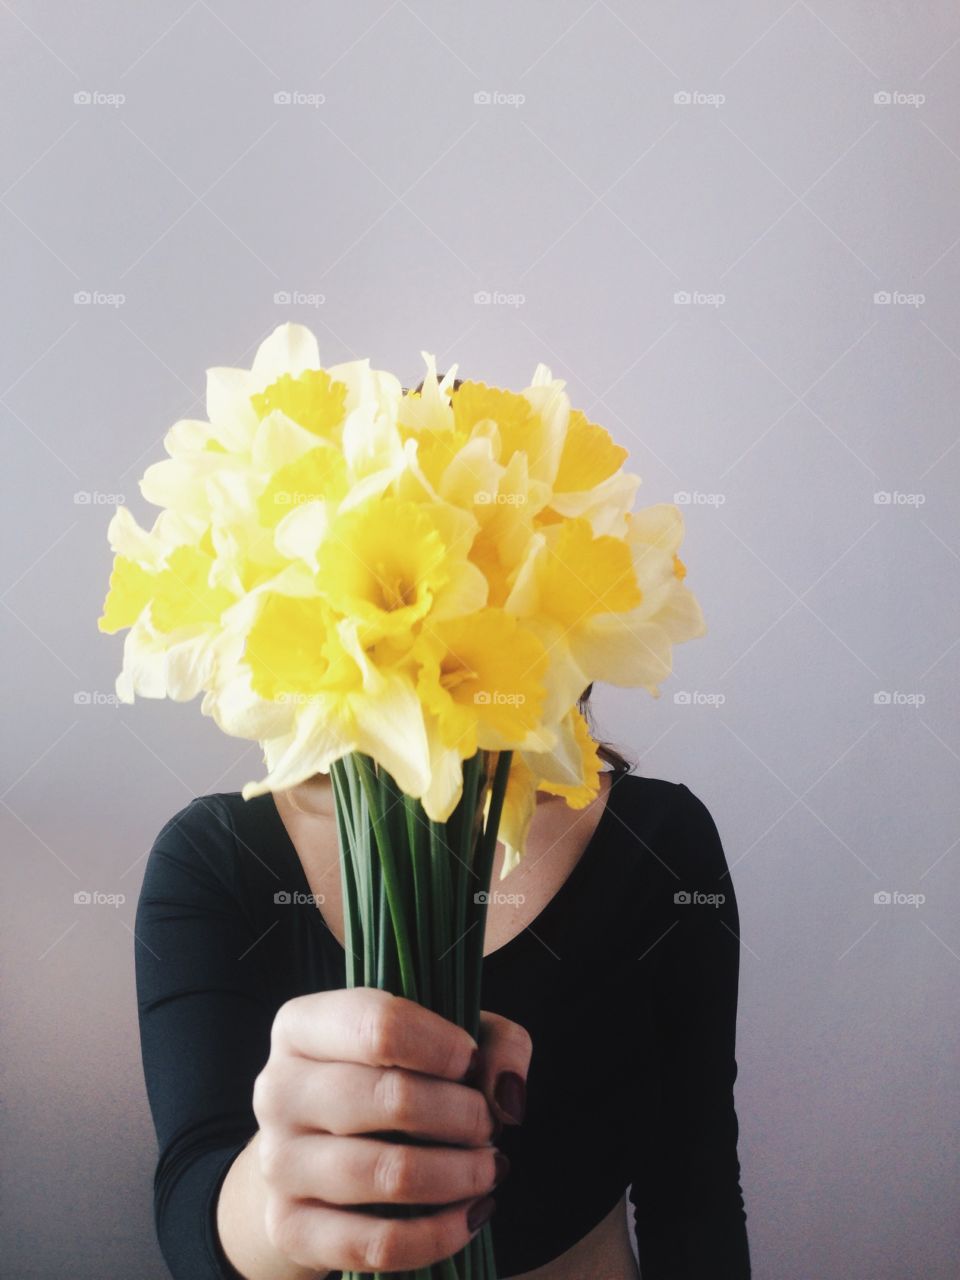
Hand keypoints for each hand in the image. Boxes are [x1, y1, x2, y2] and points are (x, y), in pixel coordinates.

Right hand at [251, 987, 531, 1273]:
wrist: (315, 1157)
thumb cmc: (391, 1079)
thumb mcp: (442, 1039)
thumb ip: (493, 1042)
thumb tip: (507, 1096)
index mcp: (303, 1026)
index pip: (379, 1025)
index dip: (444, 1047)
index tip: (473, 1065)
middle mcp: (278, 1089)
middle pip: (390, 1098)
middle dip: (462, 1115)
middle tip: (489, 1125)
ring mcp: (278, 1163)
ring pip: (386, 1173)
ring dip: (458, 1174)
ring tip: (489, 1168)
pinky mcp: (290, 1229)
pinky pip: (375, 1244)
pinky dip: (438, 1234)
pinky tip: (471, 1215)